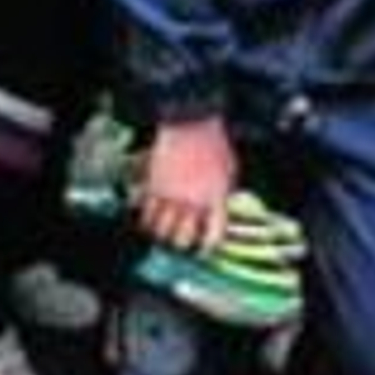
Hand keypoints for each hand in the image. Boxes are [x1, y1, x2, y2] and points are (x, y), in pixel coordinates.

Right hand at [139, 115, 237, 254]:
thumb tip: (217, 210)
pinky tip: (149, 219)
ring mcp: (171, 196)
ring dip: (161, 235)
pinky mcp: (153, 186)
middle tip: (179, 244)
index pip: (212, 236)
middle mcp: (192, 202)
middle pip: (181, 239)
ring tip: (162, 234)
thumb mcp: (229, 172)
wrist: (190, 124)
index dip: (206, 248)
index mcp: (215, 200)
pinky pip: (145, 213)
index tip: (203, 250)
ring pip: (160, 230)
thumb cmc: (213, 145)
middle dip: (180, 245)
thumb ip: (221, 195)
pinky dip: (146, 220)